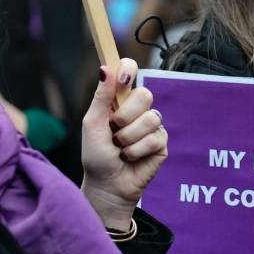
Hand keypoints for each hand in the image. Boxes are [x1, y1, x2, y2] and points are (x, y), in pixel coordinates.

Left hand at [80, 58, 167, 229]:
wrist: (106, 185)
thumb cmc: (96, 156)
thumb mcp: (92, 124)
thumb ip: (101, 97)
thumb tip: (105, 68)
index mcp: (119, 100)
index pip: (130, 72)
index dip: (129, 69)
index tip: (124, 77)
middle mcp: (137, 110)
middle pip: (145, 94)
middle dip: (126, 115)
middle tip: (114, 129)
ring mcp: (151, 126)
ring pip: (151, 118)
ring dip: (129, 137)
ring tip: (120, 148)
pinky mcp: (161, 143)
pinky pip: (155, 138)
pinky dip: (137, 150)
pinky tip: (130, 157)